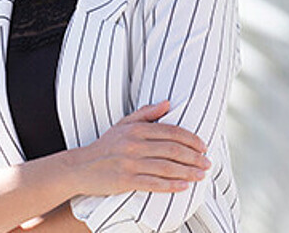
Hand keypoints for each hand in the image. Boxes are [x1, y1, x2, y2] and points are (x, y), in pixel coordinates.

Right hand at [70, 100, 210, 195]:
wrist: (80, 167)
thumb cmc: (105, 146)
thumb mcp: (122, 124)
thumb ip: (146, 113)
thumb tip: (168, 103)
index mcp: (135, 129)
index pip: (170, 131)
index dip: (191, 139)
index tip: (203, 146)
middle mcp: (133, 145)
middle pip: (172, 150)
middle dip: (194, 157)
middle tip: (208, 162)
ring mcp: (129, 163)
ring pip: (166, 167)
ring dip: (188, 172)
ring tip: (202, 175)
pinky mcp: (125, 180)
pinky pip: (153, 184)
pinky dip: (171, 185)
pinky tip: (184, 186)